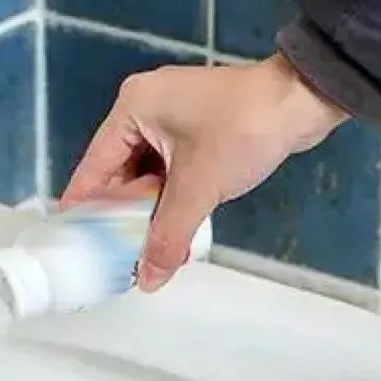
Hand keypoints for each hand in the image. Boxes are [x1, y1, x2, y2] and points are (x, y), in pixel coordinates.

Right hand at [60, 54, 348, 290]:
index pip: (94, 169)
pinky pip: (168, 171)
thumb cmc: (243, 131)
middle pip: (117, 175)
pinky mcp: (193, 129)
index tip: (76, 247)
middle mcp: (143, 109)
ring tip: (144, 254)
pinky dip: (169, 200)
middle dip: (122, 218)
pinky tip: (171, 233)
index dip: (85, 211)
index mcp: (131, 109)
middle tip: (116, 258)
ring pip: (145, 176)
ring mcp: (169, 118)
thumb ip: (167, 236)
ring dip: (149, 213)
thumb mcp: (199, 188)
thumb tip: (146, 280)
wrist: (303, 101)